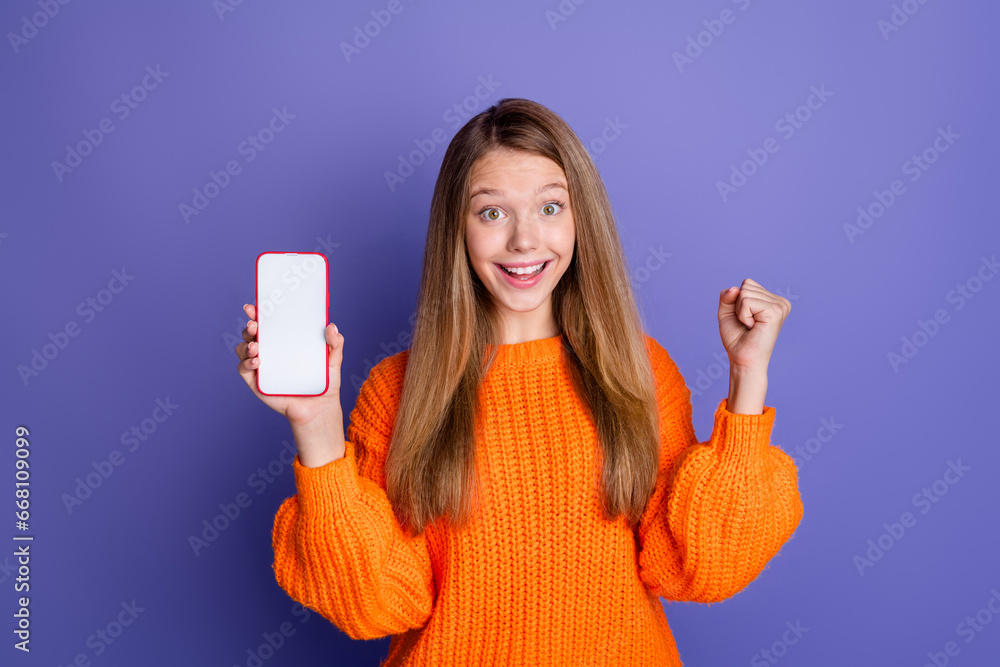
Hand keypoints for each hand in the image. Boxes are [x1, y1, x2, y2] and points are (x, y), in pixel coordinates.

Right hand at [235, 303, 346, 465]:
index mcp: (284, 340)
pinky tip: (258, 362)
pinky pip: (244, 369)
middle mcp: (270, 350)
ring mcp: (261, 365)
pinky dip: (246, 363)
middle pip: (252, 333)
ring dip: (246, 345)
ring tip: (257, 347)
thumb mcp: (333, 360)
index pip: (268, 322)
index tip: (255, 306)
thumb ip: (335, 343)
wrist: (319, 408)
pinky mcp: (256, 382)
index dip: (259, 312)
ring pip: (244, 349)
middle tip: (255, 325)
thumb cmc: (324, 381)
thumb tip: (332, 326)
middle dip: (250, 325)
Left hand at [717, 279, 790, 374]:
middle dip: (738, 306)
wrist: (742, 359)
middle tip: (747, 324)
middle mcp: (780, 301)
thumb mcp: (727, 312)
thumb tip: (735, 288)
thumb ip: (727, 296)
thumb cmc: (737, 339)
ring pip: (745, 292)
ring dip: (740, 312)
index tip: (745, 319)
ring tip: (751, 326)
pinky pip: (747, 301)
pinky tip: (752, 327)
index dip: (737, 301)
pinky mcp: (775, 311)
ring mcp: (780, 305)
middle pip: (746, 285)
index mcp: (773, 300)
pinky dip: (743, 315)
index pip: (747, 283)